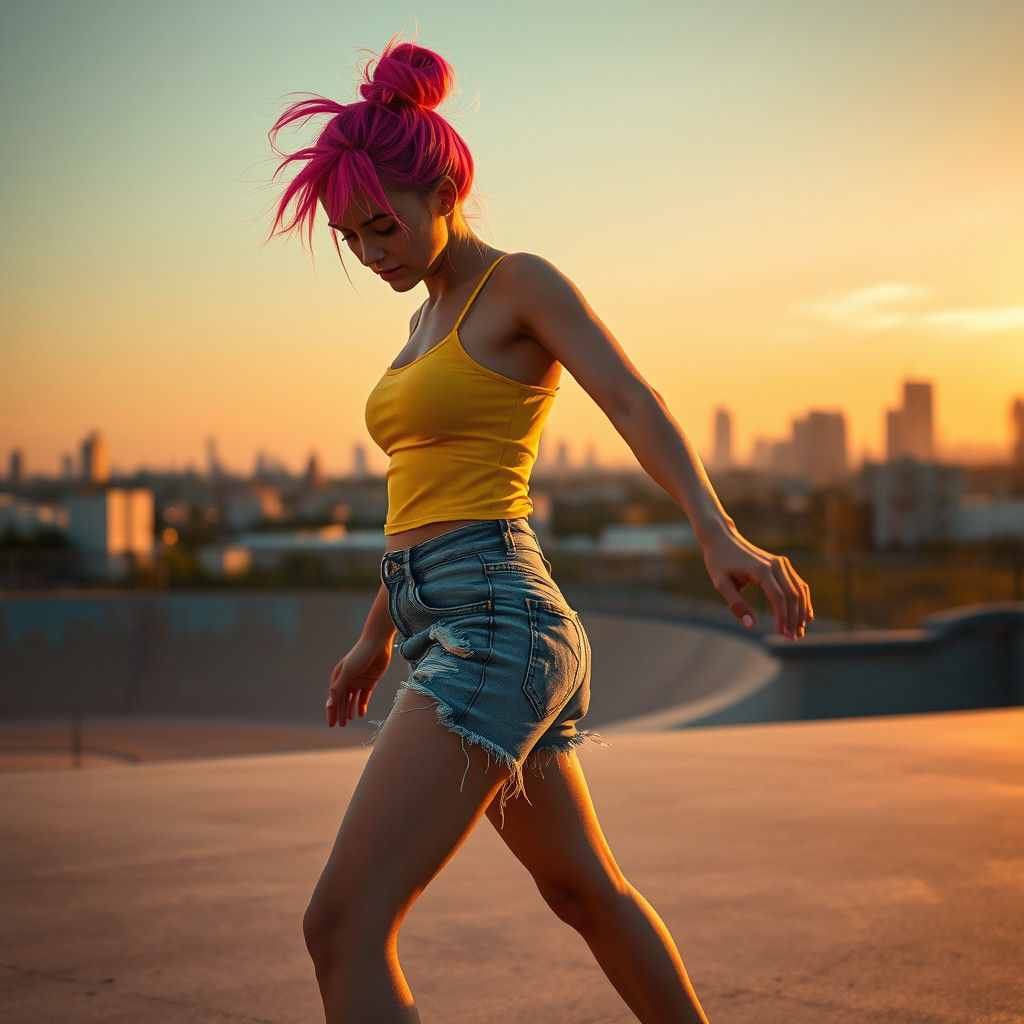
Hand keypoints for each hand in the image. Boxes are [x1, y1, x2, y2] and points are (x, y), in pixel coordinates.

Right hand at [325, 635, 393, 726]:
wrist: (378, 643)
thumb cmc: (360, 655)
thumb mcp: (348, 672)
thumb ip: (339, 687)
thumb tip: (329, 703)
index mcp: (338, 676)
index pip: (333, 697)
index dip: (331, 711)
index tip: (331, 724)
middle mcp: (347, 680)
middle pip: (342, 700)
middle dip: (340, 713)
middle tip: (340, 726)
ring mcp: (359, 681)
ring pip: (352, 700)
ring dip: (349, 710)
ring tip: (348, 722)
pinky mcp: (370, 682)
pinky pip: (364, 697)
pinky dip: (362, 705)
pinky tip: (361, 714)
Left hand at [700, 523, 812, 639]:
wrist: (722, 540)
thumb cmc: (719, 563)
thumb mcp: (721, 585)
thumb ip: (737, 604)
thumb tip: (750, 625)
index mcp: (761, 570)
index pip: (779, 598)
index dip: (783, 618)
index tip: (782, 634)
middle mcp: (776, 565)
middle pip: (793, 596)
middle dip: (794, 619)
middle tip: (792, 638)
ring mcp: (781, 563)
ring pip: (799, 590)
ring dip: (801, 612)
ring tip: (799, 632)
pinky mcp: (782, 564)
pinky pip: (798, 584)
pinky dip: (802, 600)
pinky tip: (805, 616)